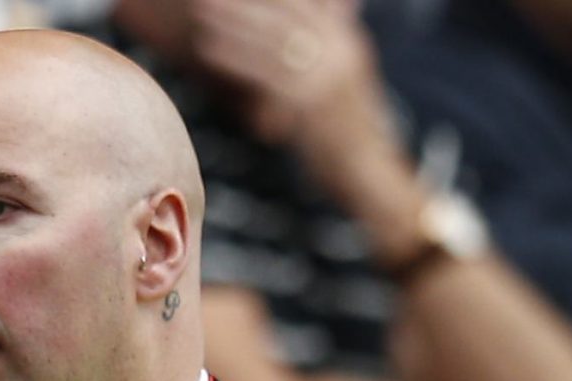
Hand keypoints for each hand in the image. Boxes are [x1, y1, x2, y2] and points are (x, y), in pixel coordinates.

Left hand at [189, 0, 402, 202]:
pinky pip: (263, 72)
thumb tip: (337, 5)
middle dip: (247, 3)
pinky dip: (234, 58)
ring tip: (204, 12)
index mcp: (348, 42)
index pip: (305, 4)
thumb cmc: (349, 130)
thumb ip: (336, 41)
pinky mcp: (309, 102)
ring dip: (234, 24)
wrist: (367, 173)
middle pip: (286, 16)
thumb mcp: (347, 78)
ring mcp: (326, 76)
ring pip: (271, 41)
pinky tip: (208, 49)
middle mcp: (341, 53)